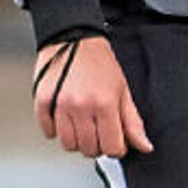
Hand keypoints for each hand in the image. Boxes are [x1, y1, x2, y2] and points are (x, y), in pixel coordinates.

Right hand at [34, 35, 151, 160]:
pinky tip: (65, 117)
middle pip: (89, 149)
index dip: (116, 147)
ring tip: (81, 124)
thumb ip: (132, 122)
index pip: (111, 148)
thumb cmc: (99, 63)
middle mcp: (81, 107)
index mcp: (105, 104)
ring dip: (76, 140)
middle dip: (96, 144)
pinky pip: (48, 131)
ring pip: (68, 145)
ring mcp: (60, 105)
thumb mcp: (123, 90)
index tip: (114, 139)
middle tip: (98, 129)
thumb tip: (145, 146)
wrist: (74, 38)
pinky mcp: (43, 102)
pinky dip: (56, 129)